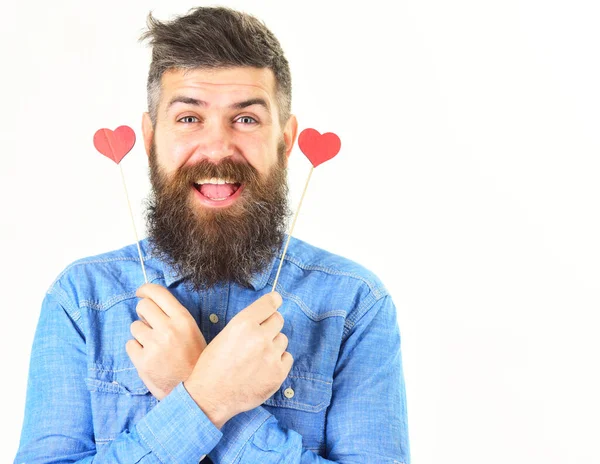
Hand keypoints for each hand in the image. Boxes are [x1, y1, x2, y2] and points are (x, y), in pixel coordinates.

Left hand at [126, 283, 206, 400]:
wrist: (196, 392)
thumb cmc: (194, 359)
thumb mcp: (192, 331)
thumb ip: (174, 316)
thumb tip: (150, 303)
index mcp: (183, 319)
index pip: (158, 293)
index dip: (145, 289)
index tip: (140, 292)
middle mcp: (168, 329)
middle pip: (143, 306)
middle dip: (143, 313)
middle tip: (150, 324)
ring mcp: (154, 346)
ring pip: (134, 327)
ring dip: (141, 334)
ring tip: (154, 346)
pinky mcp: (142, 362)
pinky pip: (130, 345)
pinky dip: (136, 350)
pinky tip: (149, 357)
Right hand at [184, 292, 292, 428]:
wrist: (210, 397)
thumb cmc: (213, 366)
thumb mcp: (225, 335)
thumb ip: (247, 324)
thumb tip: (265, 317)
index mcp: (243, 323)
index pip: (269, 303)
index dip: (274, 301)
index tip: (276, 300)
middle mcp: (259, 336)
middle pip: (279, 320)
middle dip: (271, 326)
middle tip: (260, 336)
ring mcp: (271, 355)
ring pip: (283, 340)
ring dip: (274, 345)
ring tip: (258, 357)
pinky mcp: (278, 373)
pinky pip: (287, 358)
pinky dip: (279, 361)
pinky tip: (264, 368)